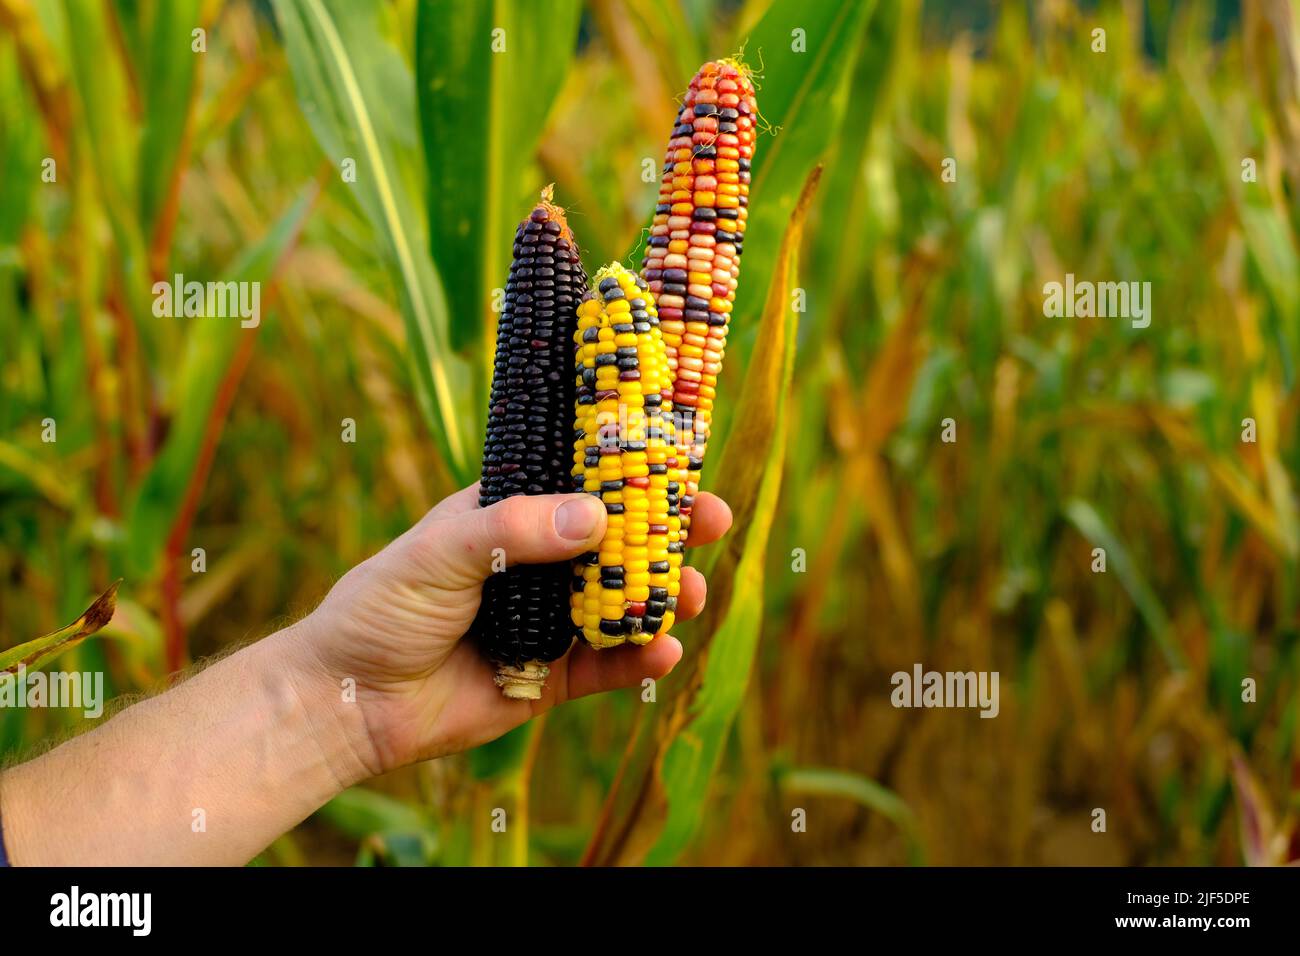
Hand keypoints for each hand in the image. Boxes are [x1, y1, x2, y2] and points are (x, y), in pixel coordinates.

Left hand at [292, 484, 732, 775]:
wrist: (348, 702)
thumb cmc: (382, 607)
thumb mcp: (440, 552)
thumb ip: (513, 531)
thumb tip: (595, 516)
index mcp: (509, 516)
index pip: (580, 483)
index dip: (632, 471)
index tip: (682, 460)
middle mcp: (537, 564)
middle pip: (618, 541)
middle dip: (668, 531)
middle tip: (713, 522)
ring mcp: (548, 621)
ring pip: (623, 602)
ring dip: (663, 595)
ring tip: (689, 593)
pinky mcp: (550, 678)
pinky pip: (608, 666)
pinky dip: (640, 659)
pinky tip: (663, 651)